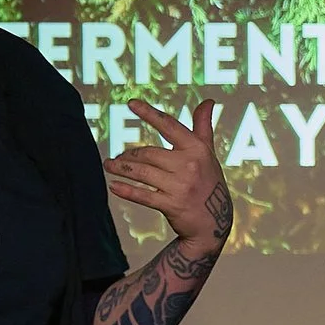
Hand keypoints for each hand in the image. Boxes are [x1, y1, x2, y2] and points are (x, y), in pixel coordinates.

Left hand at [106, 101, 233, 255]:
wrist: (215, 223)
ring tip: (108, 166)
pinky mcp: (172, 205)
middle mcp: (189, 165)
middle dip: (129, 155)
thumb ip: (203, 127)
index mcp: (197, 149)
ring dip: (121, 169)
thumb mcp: (208, 154)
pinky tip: (113, 186)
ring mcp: (180, 186)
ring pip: (142, 173)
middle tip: (117, 157)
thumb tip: (209, 101)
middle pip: (149, 153)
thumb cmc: (209, 183)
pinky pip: (143, 195)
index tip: (131, 103)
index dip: (149, 113)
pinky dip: (126, 190)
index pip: (169, 126)